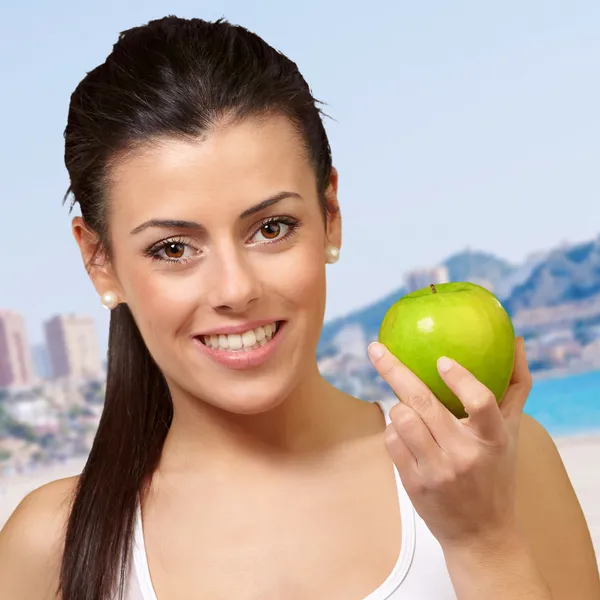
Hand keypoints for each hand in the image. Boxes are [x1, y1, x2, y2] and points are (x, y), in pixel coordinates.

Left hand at [368, 337, 531, 550]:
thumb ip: (515, 387)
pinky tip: (404, 434)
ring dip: (398, 407)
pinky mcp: (414, 483)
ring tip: (408, 409)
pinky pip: (391, 440)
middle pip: (423, 404)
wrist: (481, 533)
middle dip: (394, 370)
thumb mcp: (511, 433)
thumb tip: (517, 342)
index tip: (441, 360)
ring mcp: (437, 471)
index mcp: (493, 439)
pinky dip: (393, 430)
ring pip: (401, 419)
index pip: (481, 402)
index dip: (460, 379)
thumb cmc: (496, 472)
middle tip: (376, 348)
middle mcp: (464, 455)